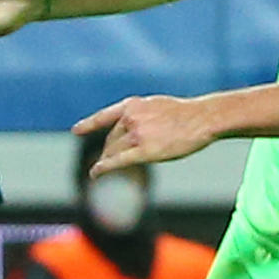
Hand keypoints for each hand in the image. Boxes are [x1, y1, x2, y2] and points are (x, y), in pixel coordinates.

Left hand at [75, 94, 217, 173]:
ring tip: (101, 168)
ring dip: (107, 160)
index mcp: (133, 105)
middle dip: (108, 150)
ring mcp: (137, 135)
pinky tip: (96, 173)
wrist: (202, 118)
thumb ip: (141, 115)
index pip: (105, 116)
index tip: (76, 130)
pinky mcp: (145, 151)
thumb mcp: (157, 105)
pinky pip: (118, 162)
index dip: (89, 124)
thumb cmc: (185, 113)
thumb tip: (129, 128)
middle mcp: (131, 118)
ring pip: (114, 151)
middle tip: (105, 159)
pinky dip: (104, 168)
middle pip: (111, 138)